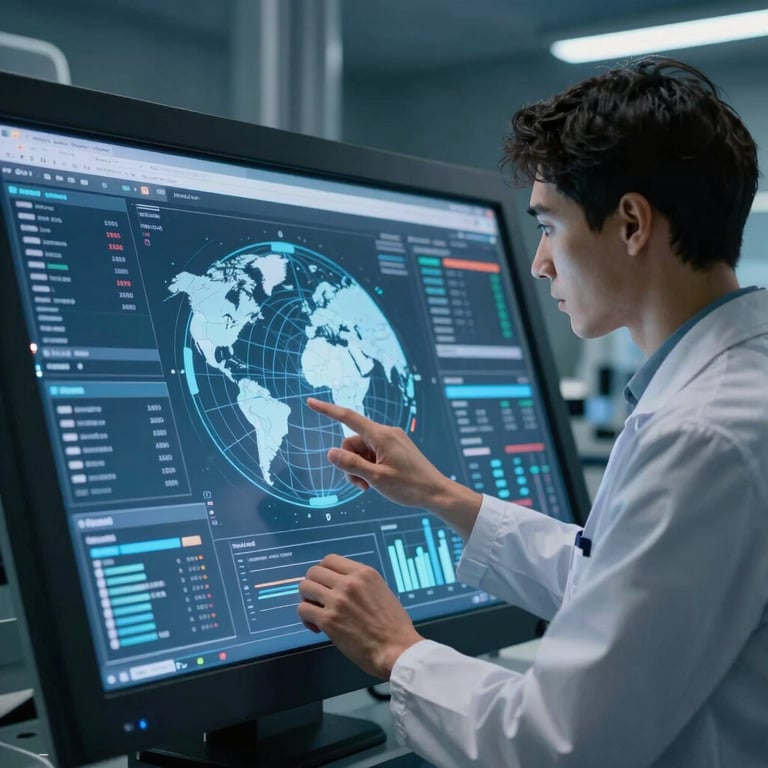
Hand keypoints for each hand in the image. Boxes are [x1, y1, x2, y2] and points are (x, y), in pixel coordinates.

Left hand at [298, 554, 423, 678]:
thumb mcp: (381, 591)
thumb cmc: (393, 624)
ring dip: (307, 599)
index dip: (324, 571)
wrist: (396, 649)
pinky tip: (317, 628)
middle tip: (319, 599)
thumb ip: (361, 584)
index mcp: (364, 573)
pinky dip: (306, 618)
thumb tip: (342, 584)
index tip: (327, 584)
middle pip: (314, 571)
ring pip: (305, 587)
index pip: (330, 559)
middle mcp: (349, 582)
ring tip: (317, 612)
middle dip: (313, 584)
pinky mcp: (328, 620)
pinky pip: (303, 610)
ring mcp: (337, 600)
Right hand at [306, 398, 481, 537]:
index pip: (348, 418)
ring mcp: (392, 440)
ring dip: (359, 468)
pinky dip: (369, 467)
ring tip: (369, 486)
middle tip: (360, 484)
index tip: (311, 402)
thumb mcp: (376, 478)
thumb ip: (351, 465)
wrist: (436, 493)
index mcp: (381, 435)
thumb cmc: (409, 486)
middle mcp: (386, 433)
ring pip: (362, 450)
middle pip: (353, 442)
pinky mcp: (396, 448)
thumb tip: (330, 452)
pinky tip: (377, 482)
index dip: (327, 410)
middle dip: (350, 462)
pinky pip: (373, 453)